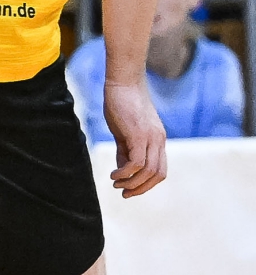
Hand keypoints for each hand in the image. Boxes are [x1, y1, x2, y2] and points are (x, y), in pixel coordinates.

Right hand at [99, 78, 167, 196]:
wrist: (124, 82)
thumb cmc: (121, 102)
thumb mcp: (124, 129)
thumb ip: (126, 149)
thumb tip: (123, 169)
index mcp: (157, 139)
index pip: (160, 170)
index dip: (147, 184)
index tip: (129, 188)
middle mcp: (158, 140)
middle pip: (158, 174)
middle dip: (141, 188)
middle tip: (123, 193)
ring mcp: (151, 138)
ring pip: (148, 171)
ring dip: (132, 182)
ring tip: (116, 183)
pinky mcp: (138, 135)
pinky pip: (136, 162)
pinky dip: (125, 173)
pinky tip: (113, 173)